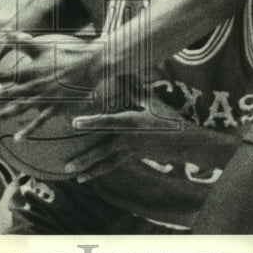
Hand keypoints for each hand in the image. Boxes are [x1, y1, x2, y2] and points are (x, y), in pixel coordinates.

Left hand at [0, 36, 103, 138]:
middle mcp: (34, 84)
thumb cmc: (66, 54)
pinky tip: (17, 138)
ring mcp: (44, 97)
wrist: (89, 65)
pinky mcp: (54, 107)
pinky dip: (27, 130)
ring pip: (19, 108)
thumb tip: (10, 33)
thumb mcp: (43, 46)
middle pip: (7, 93)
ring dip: (3, 114)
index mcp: (30, 69)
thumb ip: (25, 42)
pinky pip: (38, 122)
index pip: (3, 74)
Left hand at [65, 100, 183, 182]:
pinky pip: (114, 164)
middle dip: (84, 159)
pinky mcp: (133, 157)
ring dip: (90, 170)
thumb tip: (120, 74)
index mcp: (130, 123)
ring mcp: (130, 151)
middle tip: (67, 166)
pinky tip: (88, 175)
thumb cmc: (168, 118)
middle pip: (102, 151)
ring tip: (76, 178)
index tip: (74, 124)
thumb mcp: (152, 101)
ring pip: (107, 163)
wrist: (184, 143)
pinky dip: (100, 170)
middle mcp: (128, 140)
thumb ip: (133, 90)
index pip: (106, 123)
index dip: (89, 123)